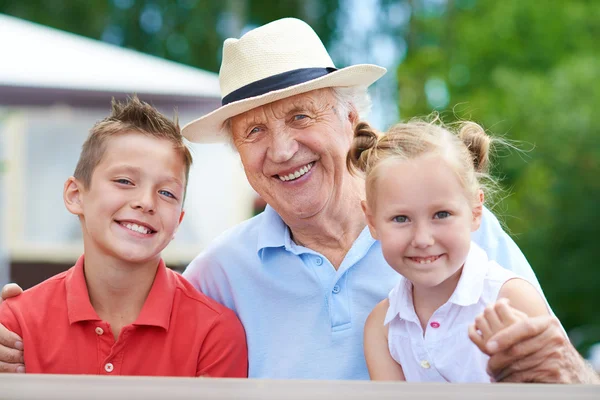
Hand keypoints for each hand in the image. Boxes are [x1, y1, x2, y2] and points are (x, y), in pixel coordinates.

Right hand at [0, 283, 24, 372]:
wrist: (9, 328)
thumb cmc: (8, 317)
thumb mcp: (7, 305)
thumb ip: (10, 295)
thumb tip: (14, 290)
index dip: (8, 339)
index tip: (22, 343)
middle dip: (10, 355)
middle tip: (26, 356)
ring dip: (8, 367)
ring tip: (24, 367)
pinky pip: (0, 373)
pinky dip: (8, 373)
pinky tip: (19, 373)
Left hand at [469, 298, 525, 352]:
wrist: (527, 363)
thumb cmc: (528, 340)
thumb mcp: (528, 324)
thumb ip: (515, 312)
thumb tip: (502, 302)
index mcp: (514, 325)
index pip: (500, 305)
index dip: (502, 301)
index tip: (505, 302)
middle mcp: (502, 333)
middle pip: (488, 310)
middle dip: (491, 307)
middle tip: (496, 310)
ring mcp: (491, 341)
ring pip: (479, 319)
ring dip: (482, 316)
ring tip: (488, 318)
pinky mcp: (484, 348)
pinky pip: (472, 334)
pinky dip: (472, 327)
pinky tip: (478, 327)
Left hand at [484, 315, 599, 383]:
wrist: (576, 372)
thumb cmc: (549, 349)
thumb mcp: (541, 332)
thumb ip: (521, 327)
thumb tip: (484, 321)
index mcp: (548, 323)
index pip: (524, 327)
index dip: (504, 336)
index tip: (488, 346)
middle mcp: (554, 337)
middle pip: (517, 349)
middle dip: (497, 360)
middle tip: (488, 367)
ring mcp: (556, 356)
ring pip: (519, 365)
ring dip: (502, 372)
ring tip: (493, 375)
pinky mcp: (555, 373)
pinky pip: (526, 377)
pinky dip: (511, 381)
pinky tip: (504, 382)